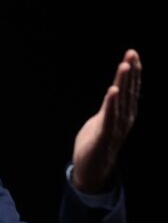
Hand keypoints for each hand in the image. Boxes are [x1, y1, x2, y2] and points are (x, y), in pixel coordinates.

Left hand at [72, 49, 141, 192]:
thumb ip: (110, 106)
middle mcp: (124, 119)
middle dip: (130, 72)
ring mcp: (116, 128)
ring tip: (125, 65)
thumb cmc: (96, 143)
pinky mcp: (104, 137)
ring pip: (121, 102)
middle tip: (132, 53)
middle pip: (129, 92)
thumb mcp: (104, 119)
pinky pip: (109, 118)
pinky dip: (112, 103)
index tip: (133, 54)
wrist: (90, 169)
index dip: (132, 72)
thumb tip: (116, 91)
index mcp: (123, 114)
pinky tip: (113, 90)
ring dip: (123, 83)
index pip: (131, 89)